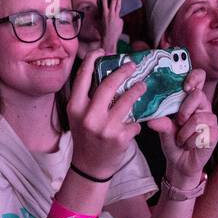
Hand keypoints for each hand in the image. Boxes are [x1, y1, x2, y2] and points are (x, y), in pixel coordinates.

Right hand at [67, 52, 144, 179]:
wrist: (89, 166)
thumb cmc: (86, 137)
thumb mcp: (79, 116)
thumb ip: (87, 98)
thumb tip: (105, 73)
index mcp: (75, 107)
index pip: (82, 77)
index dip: (92, 60)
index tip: (102, 51)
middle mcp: (88, 116)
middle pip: (108, 85)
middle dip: (122, 71)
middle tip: (132, 65)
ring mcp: (104, 127)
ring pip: (126, 101)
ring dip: (137, 90)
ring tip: (142, 86)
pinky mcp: (119, 137)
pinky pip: (135, 121)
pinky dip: (137, 120)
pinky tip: (138, 120)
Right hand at [100, 0, 123, 53]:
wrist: (109, 39)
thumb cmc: (103, 32)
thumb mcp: (97, 23)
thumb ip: (98, 18)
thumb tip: (101, 15)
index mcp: (104, 14)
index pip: (105, 3)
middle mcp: (111, 14)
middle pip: (114, 3)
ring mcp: (116, 17)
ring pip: (118, 6)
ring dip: (119, 0)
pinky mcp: (120, 20)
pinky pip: (119, 15)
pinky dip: (118, 14)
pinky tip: (117, 16)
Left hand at [147, 68, 217, 184]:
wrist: (180, 162)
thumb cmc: (172, 142)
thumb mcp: (162, 130)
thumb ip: (160, 122)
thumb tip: (153, 120)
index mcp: (190, 101)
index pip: (198, 79)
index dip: (195, 77)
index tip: (186, 86)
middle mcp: (202, 107)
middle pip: (198, 96)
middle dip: (184, 110)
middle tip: (178, 122)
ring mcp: (210, 120)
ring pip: (197, 118)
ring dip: (184, 132)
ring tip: (180, 139)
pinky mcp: (215, 132)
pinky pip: (202, 132)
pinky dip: (190, 141)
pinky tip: (188, 145)